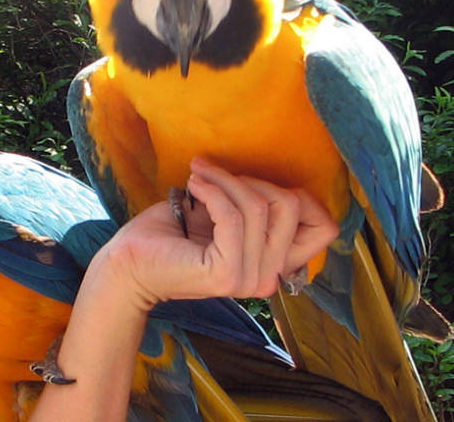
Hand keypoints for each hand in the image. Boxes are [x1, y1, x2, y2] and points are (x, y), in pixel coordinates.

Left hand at [95, 157, 337, 309]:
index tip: (254, 183)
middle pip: (292, 206)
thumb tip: (292, 188)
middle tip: (216, 175)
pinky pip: (234, 216)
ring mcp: (249, 279)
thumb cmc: (173, 232)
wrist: (128, 261)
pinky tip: (193, 185)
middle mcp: (268, 277)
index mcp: (274, 264)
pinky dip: (213, 191)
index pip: (324, 228)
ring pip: (260, 206)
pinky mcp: (226, 273)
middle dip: (253, 179)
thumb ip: (262, 207)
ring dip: (226, 180)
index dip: (298, 194)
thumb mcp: (228, 212)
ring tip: (198, 176)